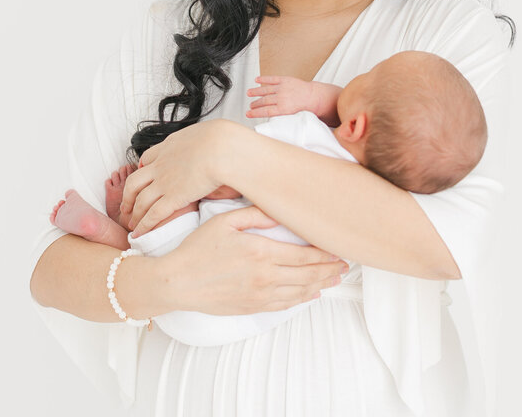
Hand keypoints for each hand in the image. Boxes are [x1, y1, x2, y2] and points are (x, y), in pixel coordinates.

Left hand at [120, 119, 236, 235]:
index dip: (142, 168)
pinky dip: (144, 225)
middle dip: (128, 196)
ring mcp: (164, 182)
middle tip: (126, 206)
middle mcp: (161, 165)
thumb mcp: (201, 132)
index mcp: (168, 147)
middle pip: (134, 182)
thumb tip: (204, 141)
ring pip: (140, 200)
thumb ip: (196, 139)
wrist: (219, 148)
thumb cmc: (218, 139)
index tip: (142, 175)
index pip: (148, 158)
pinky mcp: (173, 197)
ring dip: (134, 214)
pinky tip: (139, 233)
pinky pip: (153, 214)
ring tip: (131, 223)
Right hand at [158, 205, 348, 314]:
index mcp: (261, 252)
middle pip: (308, 274)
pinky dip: (302, 299)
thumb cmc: (197, 250)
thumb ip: (255, 215)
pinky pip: (285, 305)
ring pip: (301, 292)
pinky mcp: (252, 307)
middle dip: (330, 269)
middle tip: (345, 265)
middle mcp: (265, 276)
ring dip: (321, 285)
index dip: (325, 253)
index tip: (338, 248)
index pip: (305, 254)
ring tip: (335, 279)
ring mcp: (259, 295)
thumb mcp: (224, 221)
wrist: (176, 282)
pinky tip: (311, 294)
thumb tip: (279, 213)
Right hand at [246, 76, 325, 119]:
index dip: (255, 113)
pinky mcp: (285, 80)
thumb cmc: (306, 107)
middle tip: (250, 106)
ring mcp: (283, 88)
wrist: (315, 96)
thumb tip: (272, 122)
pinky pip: (272, 79)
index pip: (265, 111)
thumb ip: (282, 117)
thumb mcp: (293, 116)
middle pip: (264, 101)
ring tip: (249, 93)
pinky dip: (264, 79)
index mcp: (284, 109)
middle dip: (255, 104)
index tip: (248, 114)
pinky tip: (257, 79)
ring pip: (266, 90)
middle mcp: (282, 98)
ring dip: (256, 91)